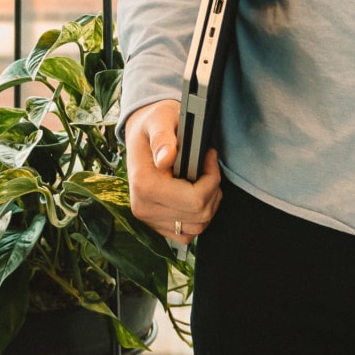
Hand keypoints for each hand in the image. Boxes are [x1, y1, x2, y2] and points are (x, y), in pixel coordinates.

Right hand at [125, 101, 222, 247]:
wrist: (142, 135)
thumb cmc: (154, 125)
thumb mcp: (160, 120)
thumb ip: (164, 138)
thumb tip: (166, 158)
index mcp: (144, 184)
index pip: (195, 199)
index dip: (211, 178)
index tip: (208, 156)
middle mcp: (143, 207)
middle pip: (200, 214)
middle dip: (213, 189)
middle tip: (207, 166)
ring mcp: (149, 220)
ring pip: (198, 226)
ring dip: (209, 203)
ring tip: (201, 179)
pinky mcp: (157, 227)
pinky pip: (189, 234)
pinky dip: (198, 217)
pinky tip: (194, 195)